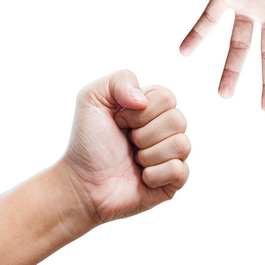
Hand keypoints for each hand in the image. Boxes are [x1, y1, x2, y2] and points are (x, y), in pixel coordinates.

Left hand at [61, 70, 189, 224]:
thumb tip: (143, 99)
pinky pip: (179, 170)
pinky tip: (141, 177)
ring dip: (149, 155)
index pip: (168, 97)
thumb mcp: (92, 99)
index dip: (141, 111)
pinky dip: (154, 175)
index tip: (119, 121)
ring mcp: (172, 154)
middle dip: (144, 134)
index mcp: (152, 107)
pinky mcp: (174, 180)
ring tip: (134, 160)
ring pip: (182, 145)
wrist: (82, 184)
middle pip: (178, 120)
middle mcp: (166, 129)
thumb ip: (119, 80)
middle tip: (127, 142)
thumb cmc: (88, 143)